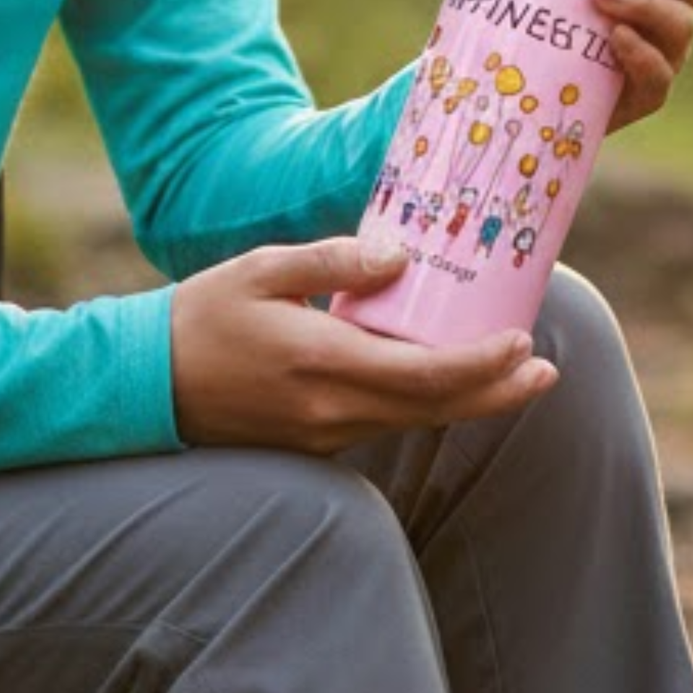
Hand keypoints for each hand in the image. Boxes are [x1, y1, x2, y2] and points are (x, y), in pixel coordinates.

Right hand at [170, 239, 558, 454]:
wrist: (145, 384)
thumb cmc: (203, 315)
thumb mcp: (264, 268)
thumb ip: (335, 260)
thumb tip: (401, 256)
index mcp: (322, 362)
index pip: (422, 375)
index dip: (480, 365)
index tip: (523, 343)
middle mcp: (331, 408)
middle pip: (433, 410)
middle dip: (496, 393)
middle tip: (547, 373)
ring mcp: (324, 432)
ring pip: (413, 420)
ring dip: (468, 400)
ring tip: (515, 374)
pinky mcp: (315, 437)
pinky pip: (385, 421)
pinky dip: (428, 402)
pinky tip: (447, 377)